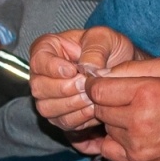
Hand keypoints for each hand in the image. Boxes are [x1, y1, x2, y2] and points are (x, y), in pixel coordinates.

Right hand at [29, 27, 144, 131]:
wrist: (121, 69)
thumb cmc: (109, 48)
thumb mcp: (105, 38)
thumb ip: (94, 49)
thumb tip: (86, 68)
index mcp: (47, 48)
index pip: (38, 60)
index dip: (53, 68)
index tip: (73, 70)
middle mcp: (42, 74)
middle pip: (39, 88)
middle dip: (65, 89)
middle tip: (86, 85)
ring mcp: (48, 97)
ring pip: (47, 108)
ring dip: (73, 105)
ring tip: (93, 96)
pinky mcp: (60, 115)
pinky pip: (63, 122)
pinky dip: (80, 117)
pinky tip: (95, 108)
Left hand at [76, 58, 159, 160]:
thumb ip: (134, 66)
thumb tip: (101, 74)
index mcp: (146, 94)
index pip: (98, 90)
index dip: (96, 85)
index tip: (102, 84)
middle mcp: (139, 121)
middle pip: (99, 110)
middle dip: (107, 102)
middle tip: (125, 99)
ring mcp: (138, 145)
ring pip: (106, 128)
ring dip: (115, 122)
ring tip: (137, 116)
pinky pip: (108, 150)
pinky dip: (114, 140)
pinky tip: (130, 133)